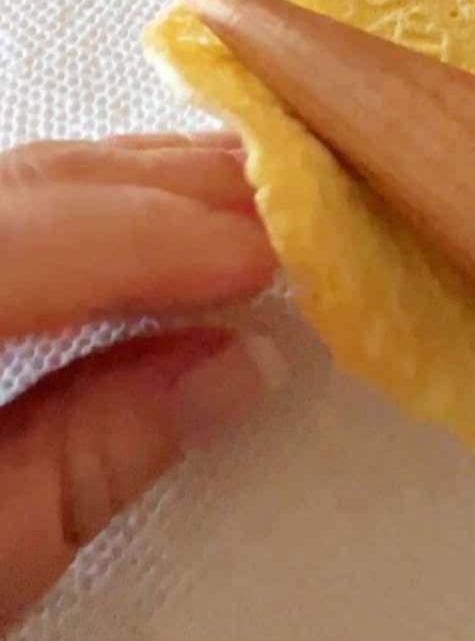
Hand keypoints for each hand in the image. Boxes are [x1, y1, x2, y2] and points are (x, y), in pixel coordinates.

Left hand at [0, 133, 278, 634]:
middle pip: (8, 188)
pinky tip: (124, 222)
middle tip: (280, 201)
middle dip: (151, 187)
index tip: (269, 254)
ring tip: (228, 197)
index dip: (158, 238)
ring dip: (112, 186)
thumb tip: (234, 363)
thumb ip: (94, 453)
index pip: (23, 243)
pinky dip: (54, 210)